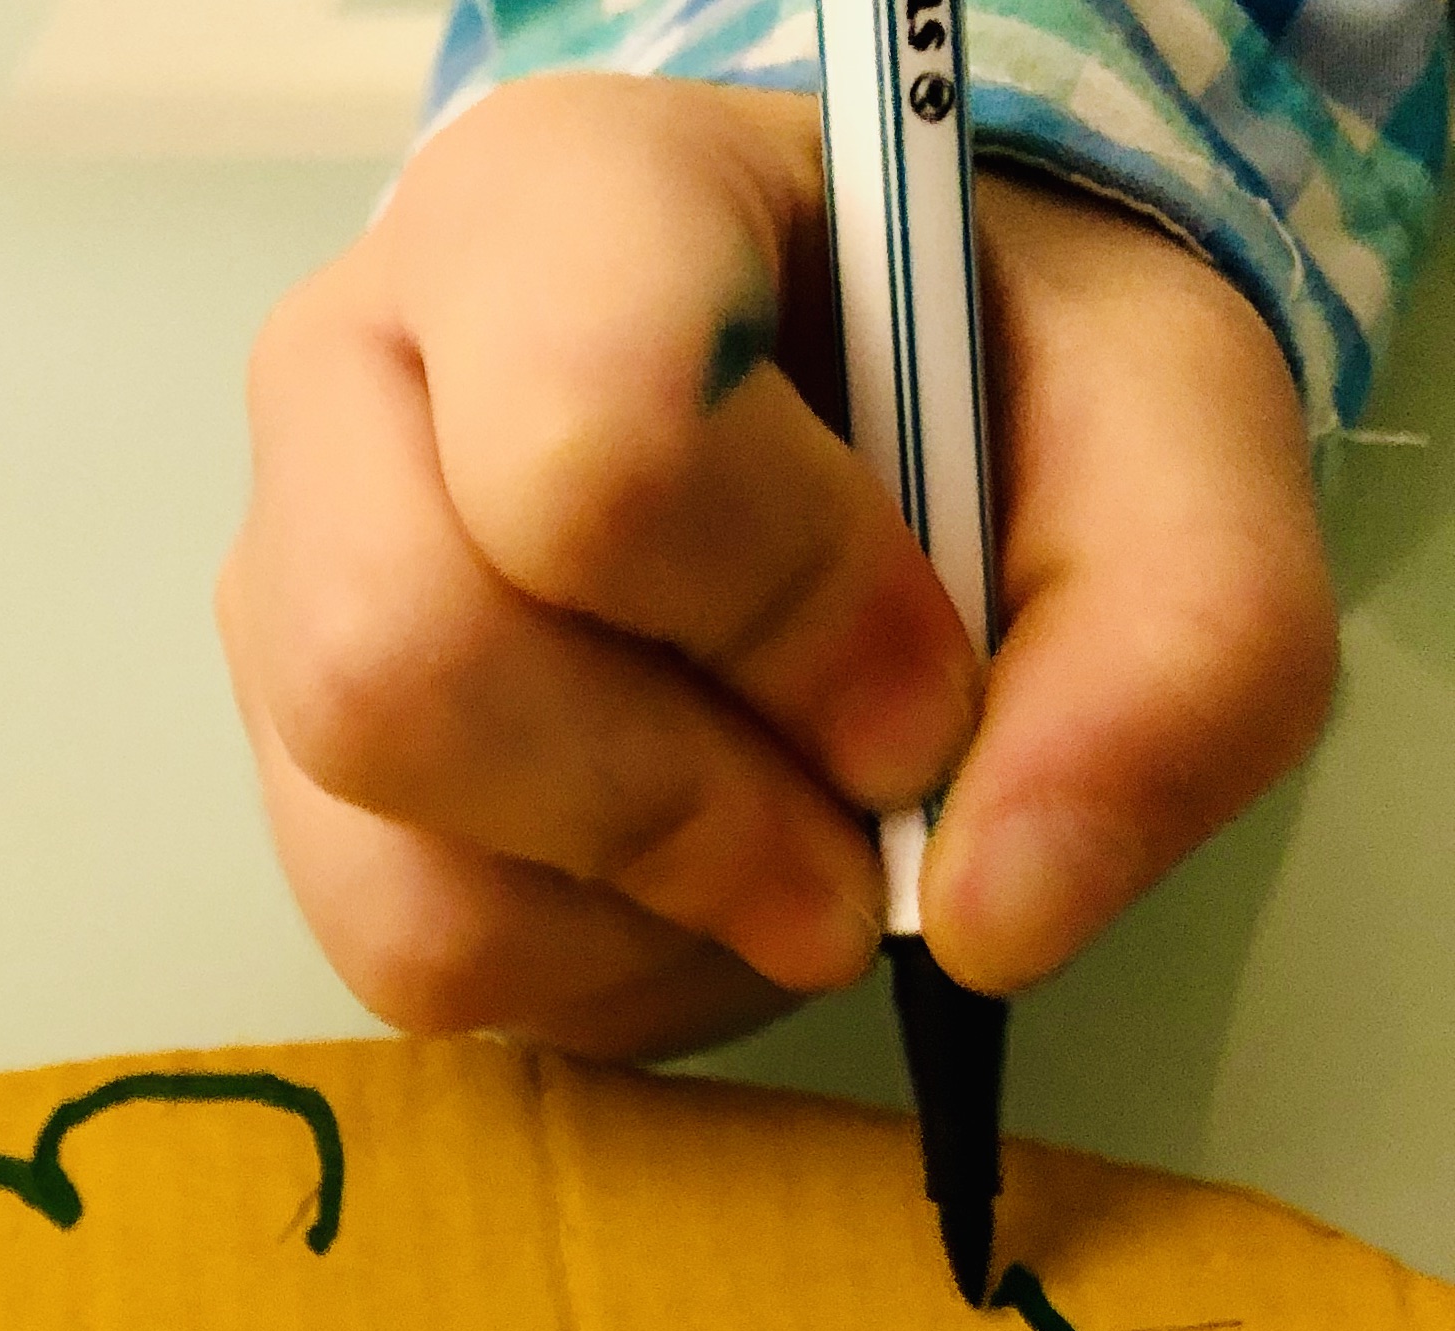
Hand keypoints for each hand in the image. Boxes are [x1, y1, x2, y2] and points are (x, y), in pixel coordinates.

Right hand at [218, 75, 1336, 1058]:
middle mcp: (354, 383)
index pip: (586, 445)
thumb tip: (997, 919)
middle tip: (855, 840)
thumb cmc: (981, 385)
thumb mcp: (1173, 446)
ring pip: (400, 873)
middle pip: (401, 674)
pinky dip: (600, 981)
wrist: (873, 421)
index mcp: (555, 209)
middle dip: (682, 815)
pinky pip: (415, 968)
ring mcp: (291, 599)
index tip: (932, 685)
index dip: (786, 615)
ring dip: (651, 925)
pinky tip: (698, 889)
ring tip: (790, 857)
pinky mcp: (307, 791)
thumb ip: (1179, 643)